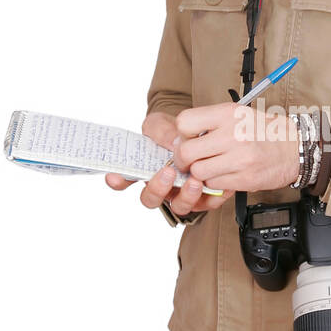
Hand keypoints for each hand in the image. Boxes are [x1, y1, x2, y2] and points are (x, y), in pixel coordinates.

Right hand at [104, 110, 225, 215]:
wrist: (199, 131)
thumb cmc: (173, 130)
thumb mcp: (162, 123)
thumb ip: (161, 131)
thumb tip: (172, 143)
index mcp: (144, 170)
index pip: (124, 179)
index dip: (118, 180)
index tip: (115, 175)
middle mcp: (160, 186)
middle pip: (151, 199)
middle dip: (157, 189)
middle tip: (167, 172)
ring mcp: (180, 193)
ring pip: (178, 206)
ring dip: (185, 196)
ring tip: (194, 181)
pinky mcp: (203, 197)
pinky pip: (206, 204)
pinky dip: (210, 196)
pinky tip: (215, 184)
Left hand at [172, 102, 298, 192]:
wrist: (294, 148)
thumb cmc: (263, 131)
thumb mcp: (237, 113)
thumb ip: (210, 121)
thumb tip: (182, 136)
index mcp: (228, 113)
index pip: (184, 122)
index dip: (182, 134)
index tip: (188, 138)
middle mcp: (232, 134)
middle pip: (186, 152)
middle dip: (183, 159)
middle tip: (189, 160)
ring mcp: (239, 158)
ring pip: (198, 172)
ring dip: (200, 173)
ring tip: (211, 167)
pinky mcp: (244, 178)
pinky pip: (214, 185)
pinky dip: (215, 182)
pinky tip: (224, 174)